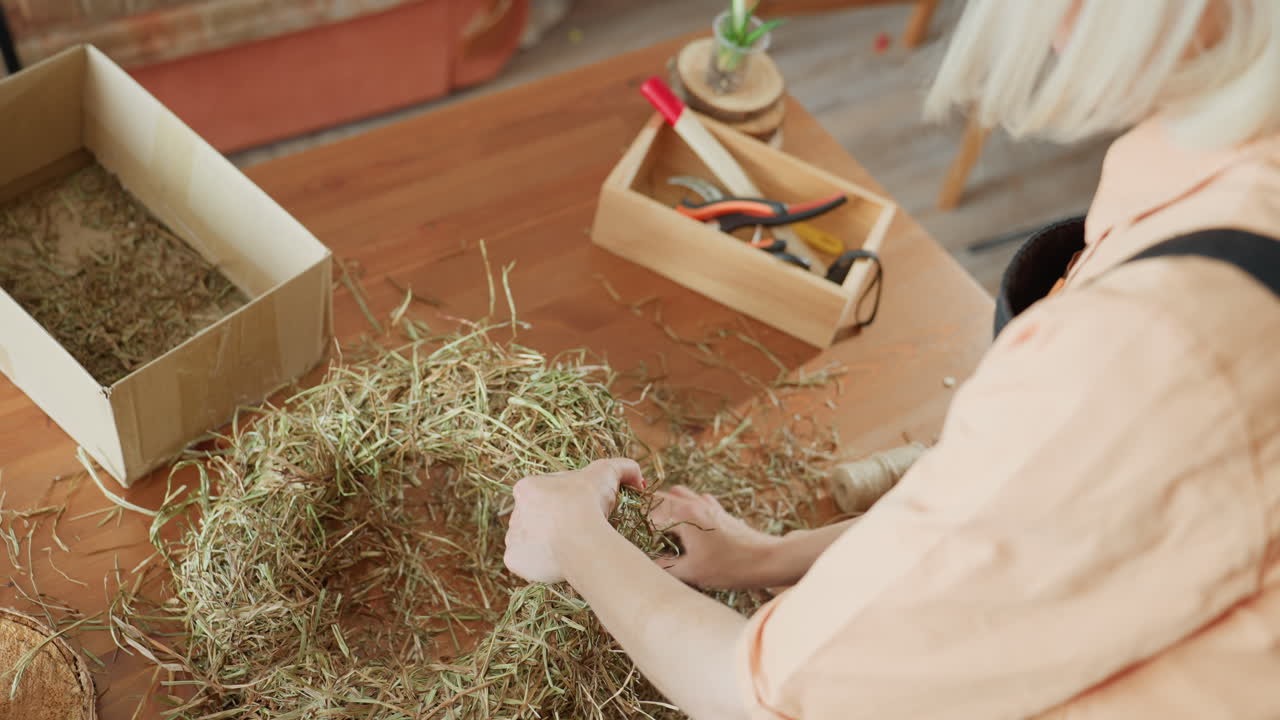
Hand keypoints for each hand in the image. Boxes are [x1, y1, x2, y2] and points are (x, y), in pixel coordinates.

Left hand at [504, 458, 645, 583]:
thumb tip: (638, 478)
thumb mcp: (608, 473)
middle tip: (578, 532)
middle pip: (535, 518)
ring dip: (545, 545)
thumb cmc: (590, 501)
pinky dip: (539, 565)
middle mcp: (513, 512)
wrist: (580, 537)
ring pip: (529, 541)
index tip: (582, 511)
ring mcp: (512, 538)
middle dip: (553, 524)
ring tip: (569, 549)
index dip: (564, 502)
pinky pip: (526, 564)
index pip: (543, 493)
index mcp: (526, 487)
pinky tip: (557, 564)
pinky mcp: (513, 561)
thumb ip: (623, 469)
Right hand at [649, 486, 781, 589]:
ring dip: (667, 504)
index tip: (626, 526)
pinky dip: (685, 506)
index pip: (650, 508)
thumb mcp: (692, 572)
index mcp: (684, 515)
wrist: (767, 559)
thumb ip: (665, 567)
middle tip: (638, 526)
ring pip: (679, 494)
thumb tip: (645, 565)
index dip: (636, 516)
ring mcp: (709, 505)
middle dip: (648, 508)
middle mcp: (694, 504)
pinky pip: (696, 500)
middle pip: (662, 496)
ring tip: (660, 525)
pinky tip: (686, 524)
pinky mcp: (720, 511)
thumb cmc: (730, 566)